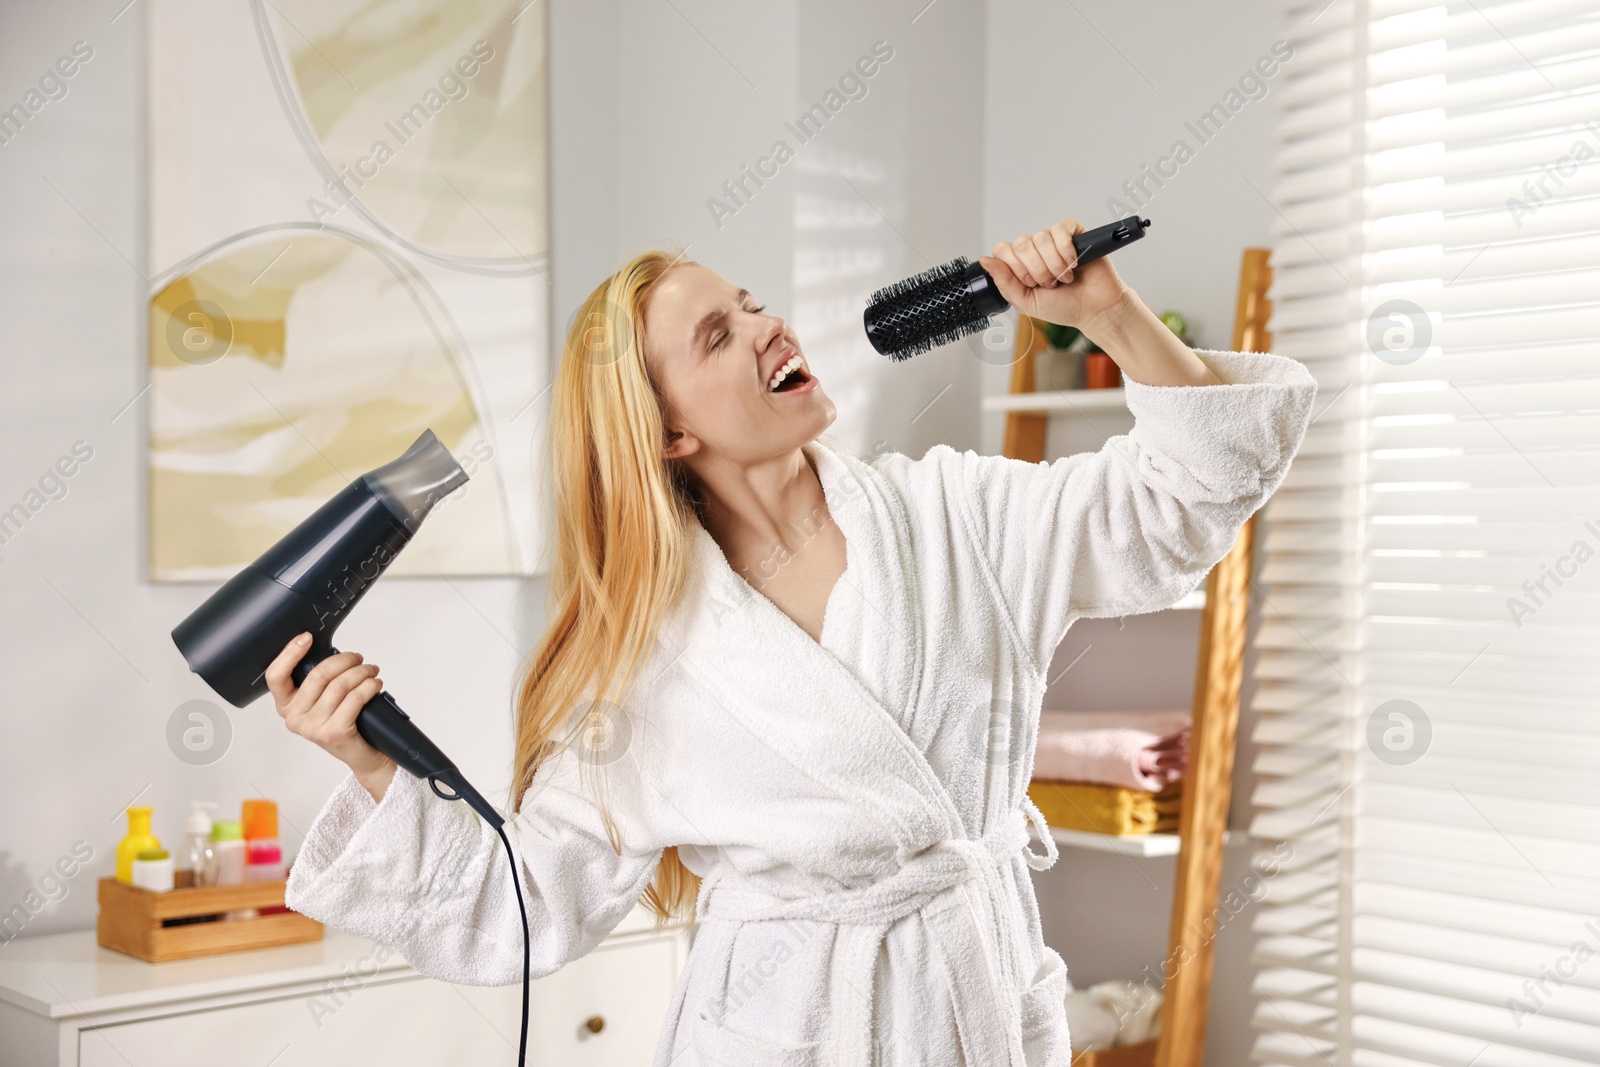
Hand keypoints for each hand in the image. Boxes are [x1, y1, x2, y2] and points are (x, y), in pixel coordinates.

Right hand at [265, 634, 394, 793]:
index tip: (306, 638)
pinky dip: (369, 687)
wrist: (363, 755)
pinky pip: (354, 699)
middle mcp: (294, 718)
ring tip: (371, 671)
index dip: (289, 653)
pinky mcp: (333, 733)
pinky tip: (375, 684)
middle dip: (344, 660)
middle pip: (318, 675)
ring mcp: (312, 728)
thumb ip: (318, 680)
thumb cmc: (345, 722)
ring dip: (361, 672)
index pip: (276, 676)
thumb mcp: (323, 700)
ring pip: (339, 685)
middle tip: (359, 658)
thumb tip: (331, 652)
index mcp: (286, 706)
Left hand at [980, 219, 1133, 331]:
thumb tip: (984, 260)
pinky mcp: (1072, 233)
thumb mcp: (1026, 302)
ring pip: (1040, 238)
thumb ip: (1005, 282)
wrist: (1094, 309)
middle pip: (1021, 243)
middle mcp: (1034, 249)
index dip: (1015, 267)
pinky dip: (1065, 250)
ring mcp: (1053, 240)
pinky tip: (1073, 263)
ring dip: (1053, 264)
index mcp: (1020, 264)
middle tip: (1050, 283)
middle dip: (1036, 269)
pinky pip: (1059, 230)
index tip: (1030, 283)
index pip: (1003, 250)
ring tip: (1064, 278)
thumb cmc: (1063, 307)